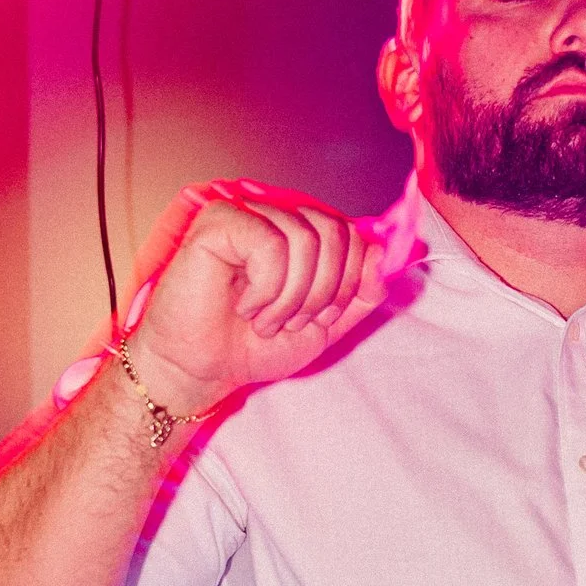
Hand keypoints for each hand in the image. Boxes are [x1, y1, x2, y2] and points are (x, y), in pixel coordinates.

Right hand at [118, 181, 384, 408]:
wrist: (202, 371)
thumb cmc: (252, 345)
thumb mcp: (326, 325)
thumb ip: (361, 292)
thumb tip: (383, 252)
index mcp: (301, 233)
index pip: (354, 234)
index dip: (348, 282)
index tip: (319, 318)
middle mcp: (276, 215)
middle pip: (335, 231)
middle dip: (323, 291)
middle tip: (291, 321)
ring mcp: (247, 213)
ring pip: (305, 239)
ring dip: (291, 296)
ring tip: (265, 319)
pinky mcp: (218, 222)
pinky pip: (270, 243)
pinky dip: (265, 288)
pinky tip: (243, 304)